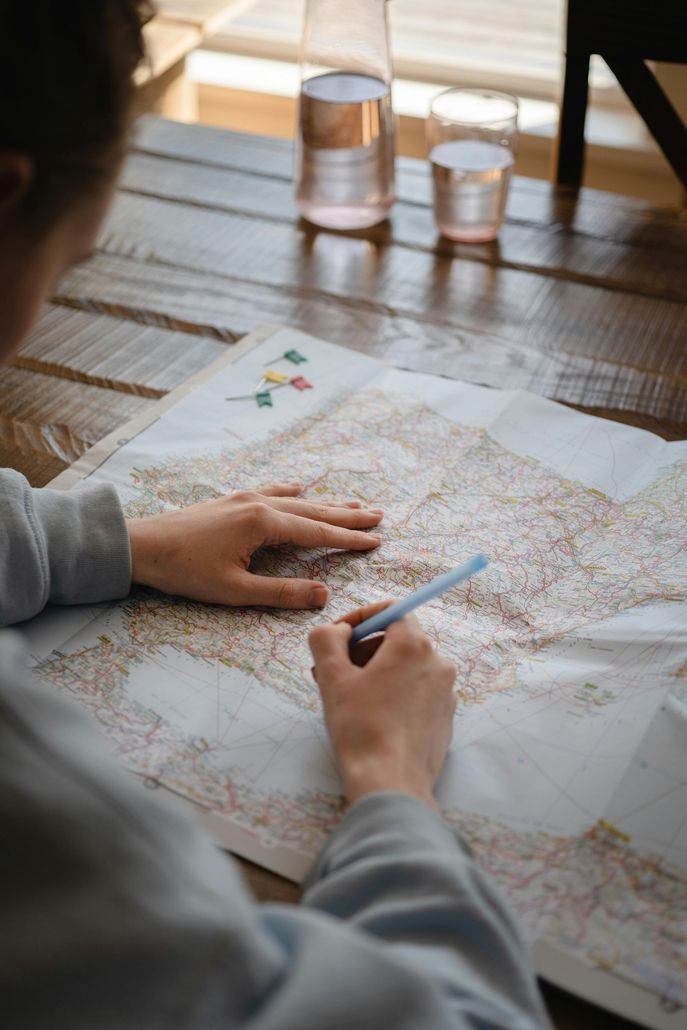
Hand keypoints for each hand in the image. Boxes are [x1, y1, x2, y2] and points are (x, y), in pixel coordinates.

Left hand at [126, 483, 381, 607]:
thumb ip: (281, 593)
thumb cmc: (185, 571)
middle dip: (348, 515)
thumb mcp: (235, 591)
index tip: (377, 541)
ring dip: (326, 503)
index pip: (318, 533)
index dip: (349, 539)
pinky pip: (271, 492)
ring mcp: (244, 498)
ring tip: (354, 504)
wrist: (140, 546)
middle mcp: (258, 504)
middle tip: (379, 516)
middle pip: (314, 510)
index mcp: (263, 524)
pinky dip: (291, 492)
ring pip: (296, 500)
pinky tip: (299, 487)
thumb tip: (323, 595)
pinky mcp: (231, 500)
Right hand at [309, 602, 456, 808]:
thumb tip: (338, 632)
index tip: (338, 639)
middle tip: (335, 672)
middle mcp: (437, 663)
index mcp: (413, 645)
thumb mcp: (331, 677)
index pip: (390, 610)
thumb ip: (327, 639)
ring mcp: (446, 692)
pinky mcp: (446, 718)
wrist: (391, 784)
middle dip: (364, 649)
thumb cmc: (361, 728)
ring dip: (377, 673)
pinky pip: (417, 692)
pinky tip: (373, 718)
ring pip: (407, 667)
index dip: (360, 618)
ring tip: (350, 699)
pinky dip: (395, 695)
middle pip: (398, 639)